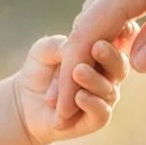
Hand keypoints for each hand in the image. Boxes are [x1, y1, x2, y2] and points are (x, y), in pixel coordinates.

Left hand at [12, 33, 127, 144]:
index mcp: (104, 54)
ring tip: (77, 71)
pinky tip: (79, 96)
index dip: (121, 34)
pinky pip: (102, 113)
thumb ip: (59, 44)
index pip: (120, 42)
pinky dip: (92, 104)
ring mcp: (105, 98)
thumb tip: (72, 45)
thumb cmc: (39, 70)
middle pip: (119, 66)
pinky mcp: (96, 119)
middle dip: (109, 56)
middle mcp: (110, 76)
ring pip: (108, 89)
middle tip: (97, 47)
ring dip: (93, 80)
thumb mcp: (44, 51)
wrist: (24, 103)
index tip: (115, 25)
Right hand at [56, 0, 145, 122]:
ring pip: (93, 17)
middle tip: (65, 111)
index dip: (70, 77)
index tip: (60, 110)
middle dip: (70, 72)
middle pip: (81, 30)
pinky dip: (101, 32)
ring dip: (85, 52)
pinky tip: (110, 51)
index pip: (85, 38)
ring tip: (82, 87)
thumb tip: (136, 68)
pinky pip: (107, 4)